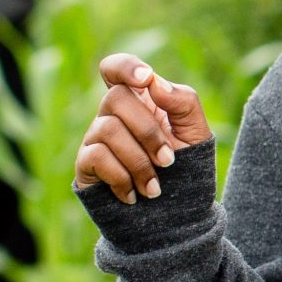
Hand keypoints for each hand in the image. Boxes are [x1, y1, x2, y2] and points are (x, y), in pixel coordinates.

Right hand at [75, 54, 214, 201]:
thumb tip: (154, 82)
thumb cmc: (185, 167)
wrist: (174, 214)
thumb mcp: (196, 132)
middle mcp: (112, 114)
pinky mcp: (85, 164)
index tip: (145, 79)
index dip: (124, 67)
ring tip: (155, 187)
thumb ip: (183, 102)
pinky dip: (121, 177)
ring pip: (107, 128)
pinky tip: (133, 195)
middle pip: (116, 97)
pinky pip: (96, 157)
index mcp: (139, 100)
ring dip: (138, 161)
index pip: (116, 69)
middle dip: (147, 131)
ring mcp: (96, 138)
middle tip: (168, 161)